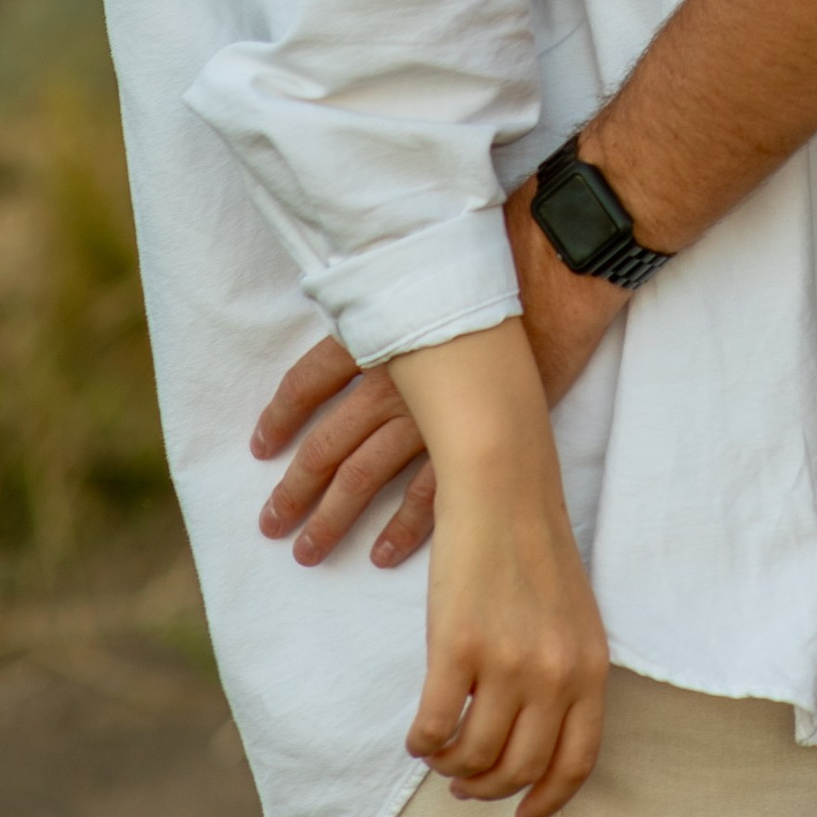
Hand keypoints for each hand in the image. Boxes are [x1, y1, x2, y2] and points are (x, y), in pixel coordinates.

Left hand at [251, 186, 622, 575]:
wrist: (554, 275)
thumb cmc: (488, 262)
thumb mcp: (418, 277)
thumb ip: (379, 309)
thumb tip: (347, 323)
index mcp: (374, 337)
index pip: (307, 383)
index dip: (280, 417)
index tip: (261, 447)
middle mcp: (392, 383)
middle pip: (328, 445)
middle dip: (295, 489)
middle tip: (271, 524)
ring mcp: (430, 417)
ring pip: (365, 477)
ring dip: (333, 518)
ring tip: (308, 551)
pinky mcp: (472, 439)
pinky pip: (429, 496)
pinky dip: (403, 528)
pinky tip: (382, 553)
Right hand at [395, 325, 606, 816]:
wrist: (502, 479)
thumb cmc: (531, 541)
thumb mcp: (569, 612)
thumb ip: (562, 671)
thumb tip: (535, 733)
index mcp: (590, 664)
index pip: (577, 761)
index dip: (548, 798)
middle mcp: (554, 672)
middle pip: (520, 768)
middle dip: (489, 787)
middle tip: (466, 782)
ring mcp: (507, 662)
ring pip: (474, 757)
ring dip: (452, 766)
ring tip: (440, 752)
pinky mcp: (457, 647)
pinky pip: (432, 728)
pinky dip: (420, 742)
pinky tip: (416, 733)